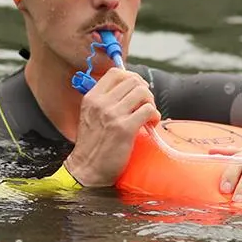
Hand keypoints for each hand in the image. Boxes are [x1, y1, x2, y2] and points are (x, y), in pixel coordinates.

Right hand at [65, 68, 159, 186]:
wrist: (87, 169)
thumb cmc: (92, 144)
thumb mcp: (90, 115)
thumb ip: (104, 100)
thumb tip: (129, 88)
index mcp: (92, 98)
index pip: (115, 72)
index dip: (131, 76)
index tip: (137, 87)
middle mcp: (101, 103)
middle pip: (132, 80)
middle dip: (144, 90)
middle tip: (145, 103)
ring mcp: (113, 115)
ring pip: (142, 92)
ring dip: (150, 102)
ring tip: (148, 114)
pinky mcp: (125, 129)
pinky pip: (148, 110)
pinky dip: (154, 115)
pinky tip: (151, 123)